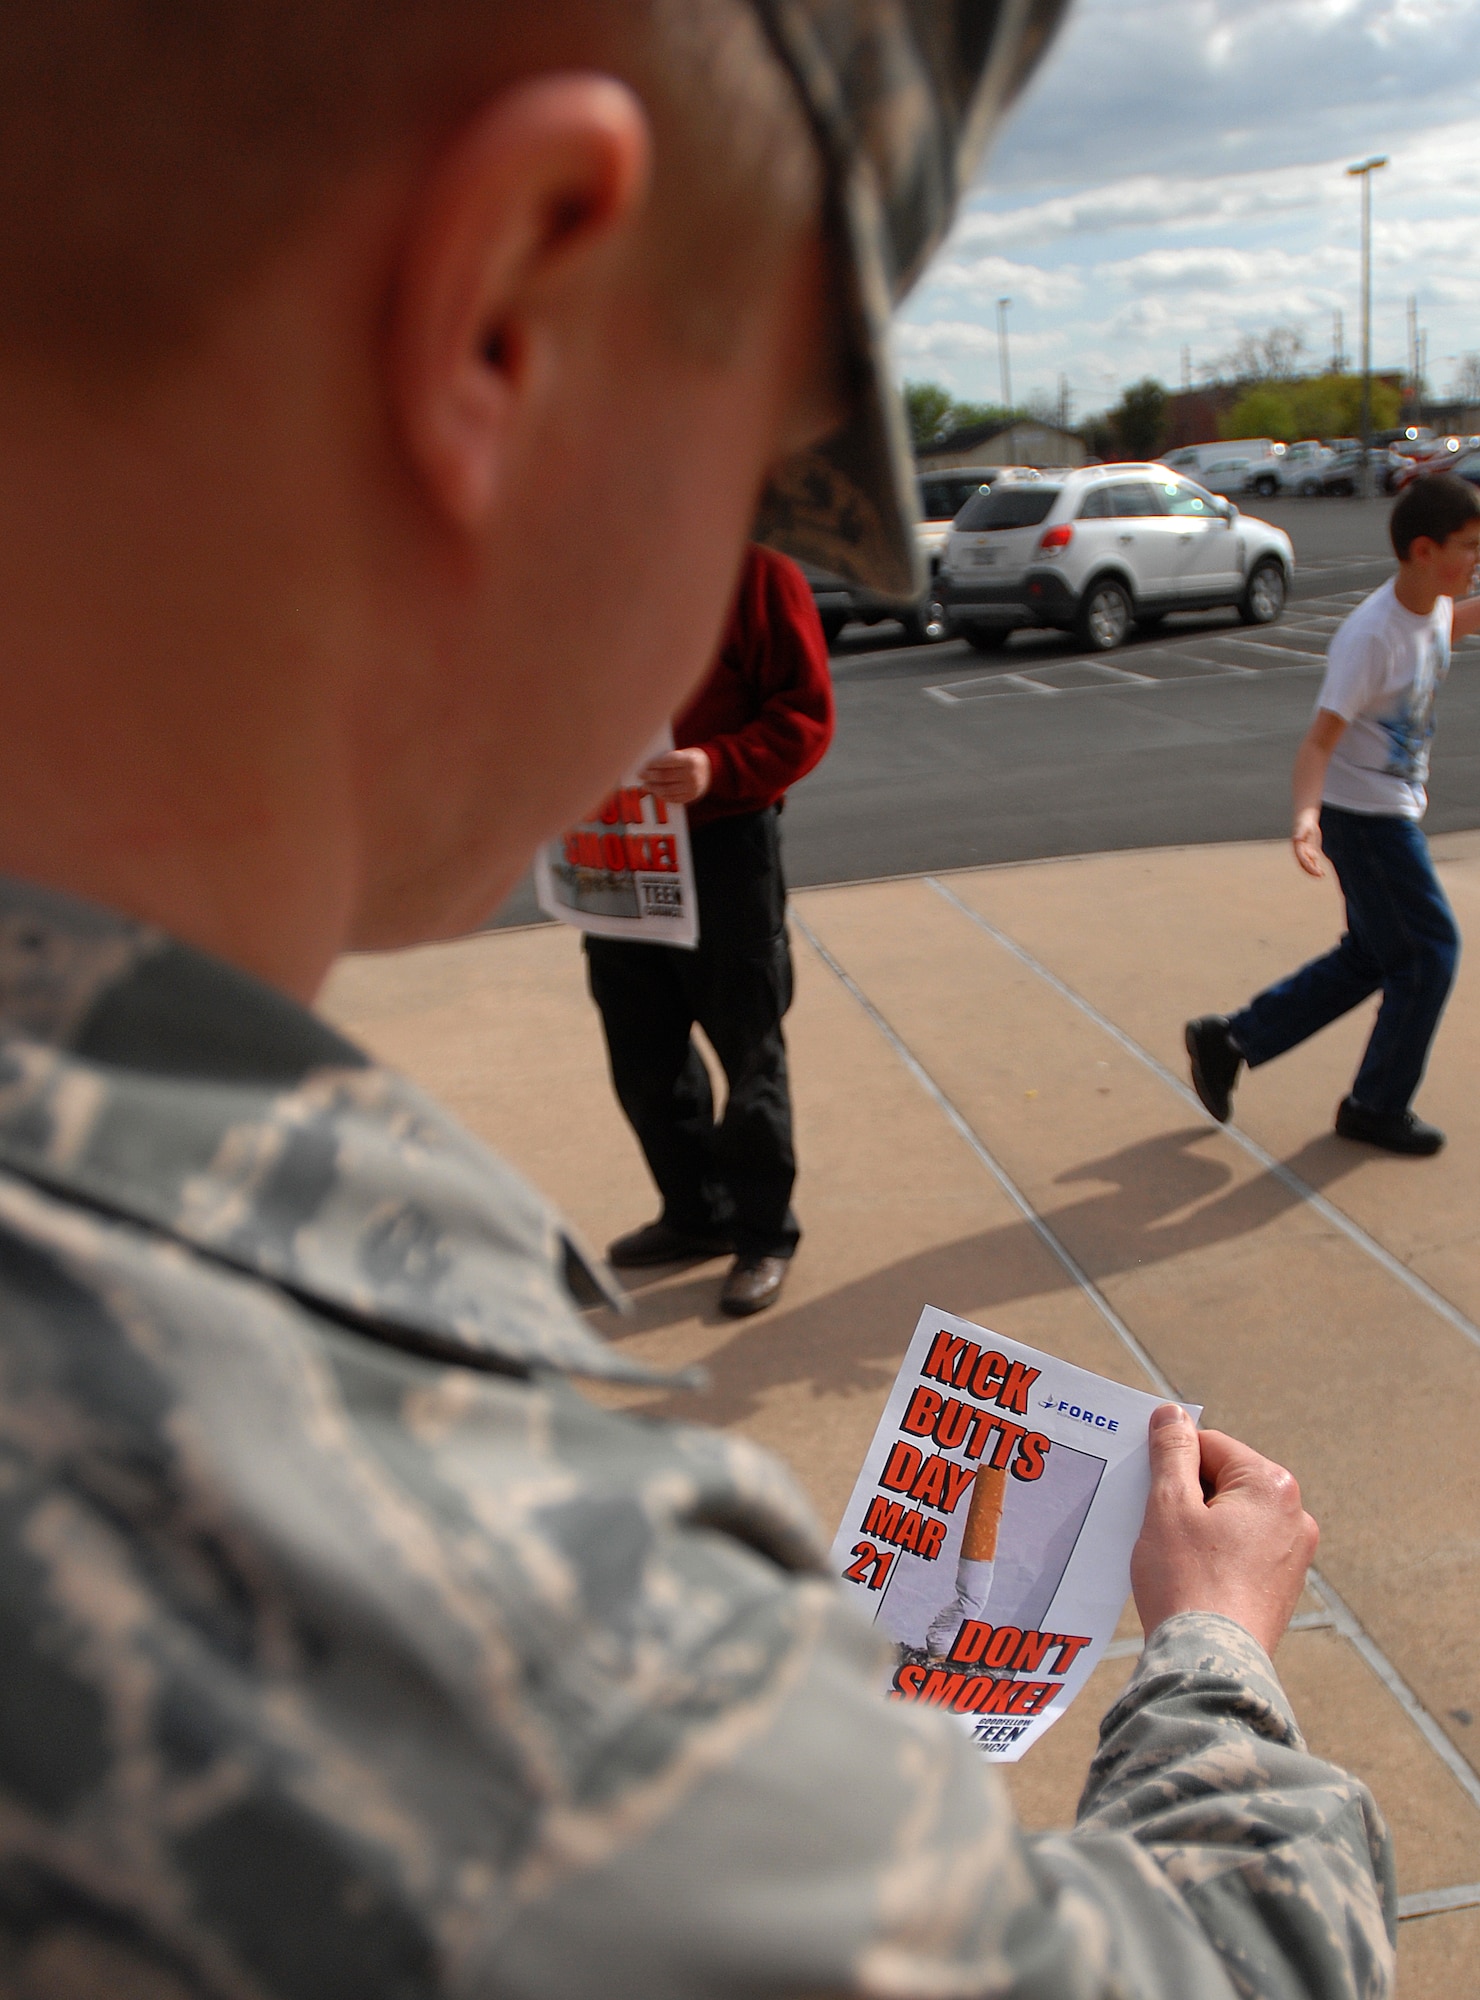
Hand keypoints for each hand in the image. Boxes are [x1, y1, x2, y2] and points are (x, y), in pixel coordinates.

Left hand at [640, 748, 711, 805]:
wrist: (710, 769)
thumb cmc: (692, 759)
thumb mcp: (683, 753)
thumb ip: (667, 759)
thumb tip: (648, 767)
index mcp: (689, 760)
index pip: (666, 762)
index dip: (652, 764)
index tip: (644, 766)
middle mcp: (692, 774)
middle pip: (664, 776)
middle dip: (650, 776)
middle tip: (641, 775)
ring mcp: (691, 787)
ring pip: (666, 789)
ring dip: (653, 788)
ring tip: (646, 785)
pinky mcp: (690, 796)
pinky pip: (672, 798)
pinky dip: (662, 796)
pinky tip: (656, 792)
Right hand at [1131, 1405, 1317, 1657]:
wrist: (1210, 1664)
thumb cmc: (1186, 1580)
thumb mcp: (1168, 1504)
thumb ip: (1171, 1452)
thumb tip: (1173, 1414)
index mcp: (1272, 1486)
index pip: (1210, 1446)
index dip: (1172, 1465)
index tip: (1148, 1493)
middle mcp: (1295, 1516)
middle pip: (1224, 1481)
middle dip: (1187, 1497)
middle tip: (1157, 1528)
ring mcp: (1294, 1555)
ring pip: (1232, 1518)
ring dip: (1199, 1527)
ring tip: (1173, 1558)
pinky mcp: (1284, 1588)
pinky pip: (1242, 1551)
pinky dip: (1215, 1556)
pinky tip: (1191, 1579)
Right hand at [1292, 807, 1324, 878]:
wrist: (1305, 820)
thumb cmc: (1303, 823)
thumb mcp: (1302, 827)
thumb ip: (1300, 833)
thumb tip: (1296, 838)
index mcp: (1297, 848)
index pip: (1302, 859)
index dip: (1308, 865)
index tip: (1315, 869)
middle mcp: (1300, 852)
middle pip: (1305, 864)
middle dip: (1311, 870)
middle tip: (1320, 875)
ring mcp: (1305, 852)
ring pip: (1309, 865)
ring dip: (1314, 871)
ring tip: (1322, 875)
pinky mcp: (1311, 851)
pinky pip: (1313, 862)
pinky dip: (1316, 867)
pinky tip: (1322, 872)